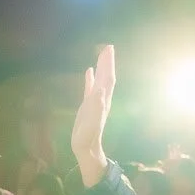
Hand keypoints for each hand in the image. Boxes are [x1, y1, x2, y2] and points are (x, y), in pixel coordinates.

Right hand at [71, 45, 114, 187]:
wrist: (86, 148)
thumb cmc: (88, 137)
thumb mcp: (92, 123)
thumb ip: (96, 106)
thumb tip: (101, 90)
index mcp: (102, 101)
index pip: (108, 79)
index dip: (108, 65)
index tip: (109, 49)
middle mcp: (101, 99)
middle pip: (106, 77)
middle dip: (107, 62)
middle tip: (107, 47)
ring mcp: (95, 102)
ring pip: (100, 80)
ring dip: (101, 67)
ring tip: (101, 54)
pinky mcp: (87, 106)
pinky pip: (90, 88)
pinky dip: (90, 78)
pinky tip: (89, 71)